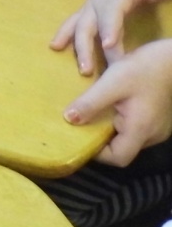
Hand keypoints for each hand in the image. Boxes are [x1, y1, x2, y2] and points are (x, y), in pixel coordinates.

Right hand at [52, 0, 171, 74]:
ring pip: (79, 26)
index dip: (109, 26)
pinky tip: (55, 47)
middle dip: (89, 46)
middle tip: (91, 70)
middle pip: (90, 22)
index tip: (108, 45)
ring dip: (79, 47)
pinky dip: (64, 35)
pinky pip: (72, 23)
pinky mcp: (86, 10)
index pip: (112, 9)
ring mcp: (90, 4)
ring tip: (83, 70)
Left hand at [63, 39, 171, 165]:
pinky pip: (136, 128)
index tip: (79, 137)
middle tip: (82, 124)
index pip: (118, 158)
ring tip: (94, 113)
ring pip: (129, 138)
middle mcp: (152, 135)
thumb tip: (68, 119)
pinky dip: (121, 122)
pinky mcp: (158, 119)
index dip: (98, 153)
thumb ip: (90, 102)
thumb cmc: (143, 69)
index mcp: (141, 130)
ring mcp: (158, 128)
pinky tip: (111, 106)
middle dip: (100, 139)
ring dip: (110, 129)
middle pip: (122, 149)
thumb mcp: (112, 83)